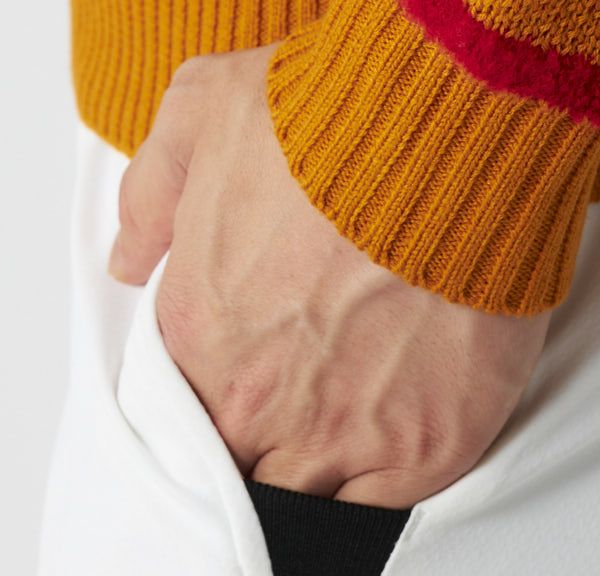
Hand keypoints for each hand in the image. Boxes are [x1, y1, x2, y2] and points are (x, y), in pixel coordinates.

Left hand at [107, 45, 550, 506]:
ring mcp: (344, 430)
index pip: (184, 398)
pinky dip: (383, 476)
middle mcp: (258, 396)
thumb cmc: (340, 106)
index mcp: (200, 326)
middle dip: (267, 416)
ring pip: (304, 489)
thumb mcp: (209, 104)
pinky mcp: (428, 444)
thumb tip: (133, 259)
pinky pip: (383, 504)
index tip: (260, 346)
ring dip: (322, 453)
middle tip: (313, 367)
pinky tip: (399, 418)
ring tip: (360, 391)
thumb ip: (153, 189)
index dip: (223, 372)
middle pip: (240, 452)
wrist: (458, 117)